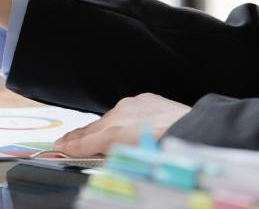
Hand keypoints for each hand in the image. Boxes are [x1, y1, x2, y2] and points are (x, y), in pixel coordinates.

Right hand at [54, 93, 190, 156]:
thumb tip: (97, 156)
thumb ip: (110, 155)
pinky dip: (124, 118)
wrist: (198, 132)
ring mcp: (133, 105)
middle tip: (64, 142)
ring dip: (104, 128)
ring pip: (111, 118)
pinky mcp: (147, 98)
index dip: (70, 145)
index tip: (60, 148)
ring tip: (94, 137)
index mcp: (115, 132)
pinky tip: (125, 125)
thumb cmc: (169, 152)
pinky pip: (129, 109)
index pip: (86, 140)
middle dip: (78, 136)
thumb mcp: (132, 159)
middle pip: (93, 127)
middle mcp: (120, 114)